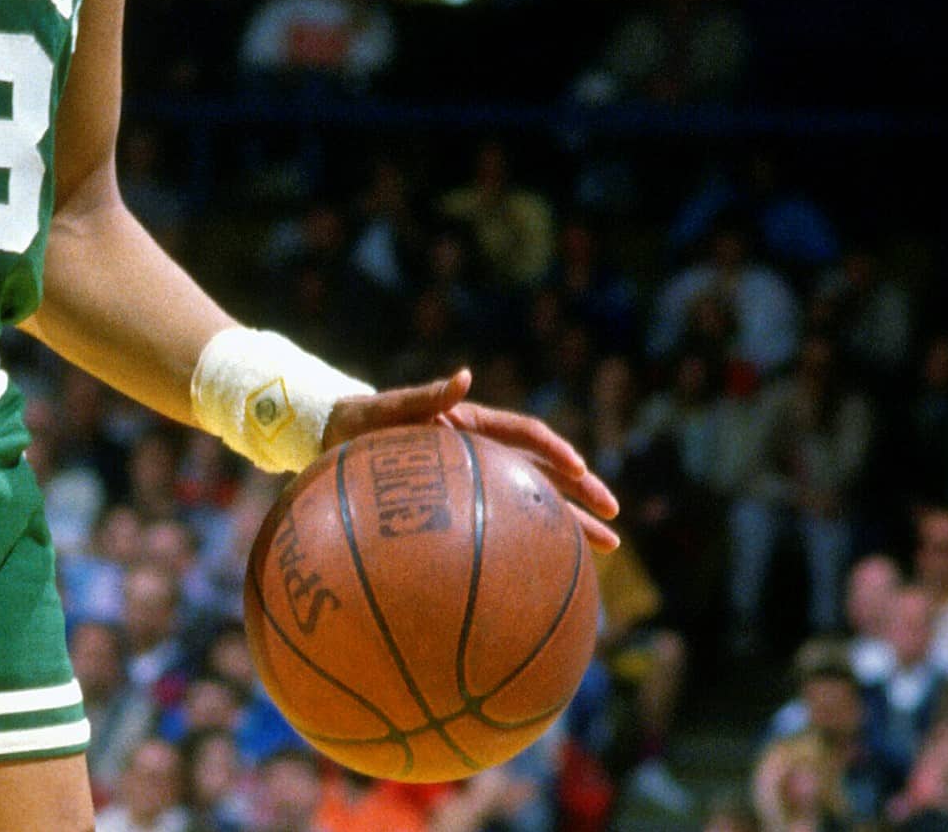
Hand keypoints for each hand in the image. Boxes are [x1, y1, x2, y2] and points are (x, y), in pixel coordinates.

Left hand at [319, 367, 620, 550]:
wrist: (333, 445)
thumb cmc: (358, 425)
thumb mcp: (384, 410)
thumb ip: (422, 397)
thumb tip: (463, 376)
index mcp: (469, 424)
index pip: (523, 434)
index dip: (553, 449)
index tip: (576, 468)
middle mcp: (481, 452)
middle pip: (543, 472)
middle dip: (582, 491)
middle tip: (614, 514)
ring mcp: (476, 481)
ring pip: (534, 503)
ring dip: (571, 522)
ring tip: (610, 546)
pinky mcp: (464, 508)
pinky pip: (506, 526)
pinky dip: (534, 544)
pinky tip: (555, 570)